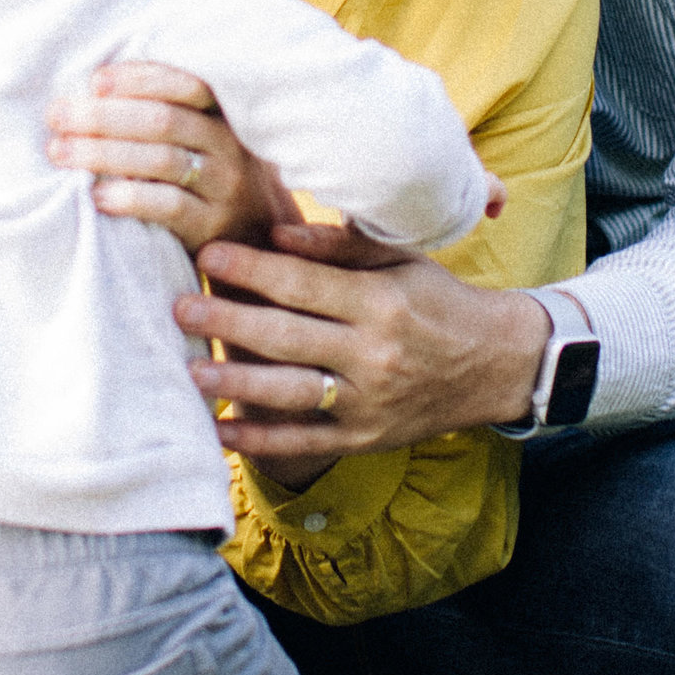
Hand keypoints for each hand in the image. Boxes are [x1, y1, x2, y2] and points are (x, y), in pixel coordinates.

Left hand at [47, 63, 294, 252]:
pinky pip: (170, 207)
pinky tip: (96, 197)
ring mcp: (222, 186)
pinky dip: (130, 198)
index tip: (94, 81)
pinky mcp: (211, 225)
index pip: (185, 84)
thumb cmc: (203, 174)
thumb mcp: (198, 137)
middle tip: (57, 116)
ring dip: (104, 154)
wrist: (248, 233)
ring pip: (162, 160)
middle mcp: (226, 146)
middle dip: (104, 116)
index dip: (139, 78)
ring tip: (61, 153)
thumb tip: (92, 88)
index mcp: (219, 114)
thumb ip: (163, 110)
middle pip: (163, 121)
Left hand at [175, 224, 551, 469]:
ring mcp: (369, 402)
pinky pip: (305, 442)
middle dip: (230, 321)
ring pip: (292, 393)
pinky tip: (219, 433)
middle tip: (179, 306)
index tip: (209, 253)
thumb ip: (339, 245)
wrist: (494, 364)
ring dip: (237, 383)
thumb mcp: (401, 260)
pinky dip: (260, 440)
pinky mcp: (364, 439)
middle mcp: (375, 354)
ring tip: (190, 370)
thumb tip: (278, 232)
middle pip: (289, 336)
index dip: (253, 268)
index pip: (304, 284)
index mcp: (382, 302)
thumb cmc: (436, 300)